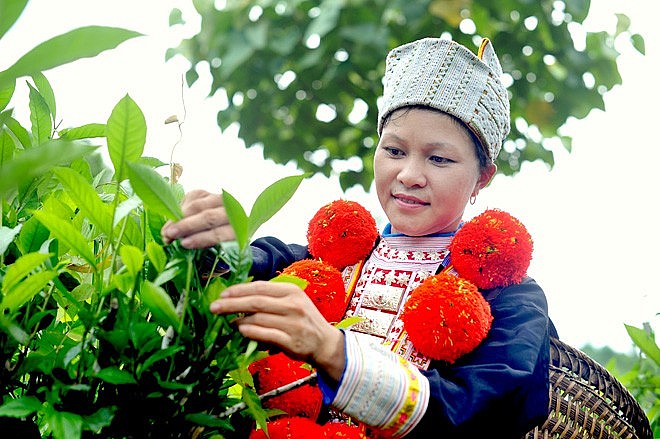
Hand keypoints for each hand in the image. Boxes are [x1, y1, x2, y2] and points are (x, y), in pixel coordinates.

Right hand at [161, 189, 235, 247]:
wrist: (235, 219)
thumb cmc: (223, 238)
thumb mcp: (221, 247)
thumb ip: (208, 245)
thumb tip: (185, 244)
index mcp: (240, 230)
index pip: (220, 233)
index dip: (202, 238)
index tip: (184, 244)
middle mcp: (233, 212)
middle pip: (208, 217)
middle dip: (186, 226)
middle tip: (169, 234)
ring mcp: (221, 199)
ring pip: (198, 205)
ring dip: (178, 217)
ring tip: (166, 229)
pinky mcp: (208, 193)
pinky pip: (192, 197)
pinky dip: (180, 208)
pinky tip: (173, 219)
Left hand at [210, 281, 345, 379]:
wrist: (325, 342)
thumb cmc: (303, 320)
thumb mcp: (291, 301)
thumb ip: (270, 298)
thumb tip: (239, 299)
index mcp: (291, 291)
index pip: (260, 287)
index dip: (239, 290)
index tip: (222, 294)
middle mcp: (293, 305)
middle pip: (256, 302)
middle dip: (231, 304)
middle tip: (214, 307)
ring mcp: (293, 323)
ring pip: (259, 318)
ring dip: (239, 320)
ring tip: (229, 322)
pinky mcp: (291, 341)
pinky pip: (266, 335)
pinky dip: (250, 332)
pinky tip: (240, 331)